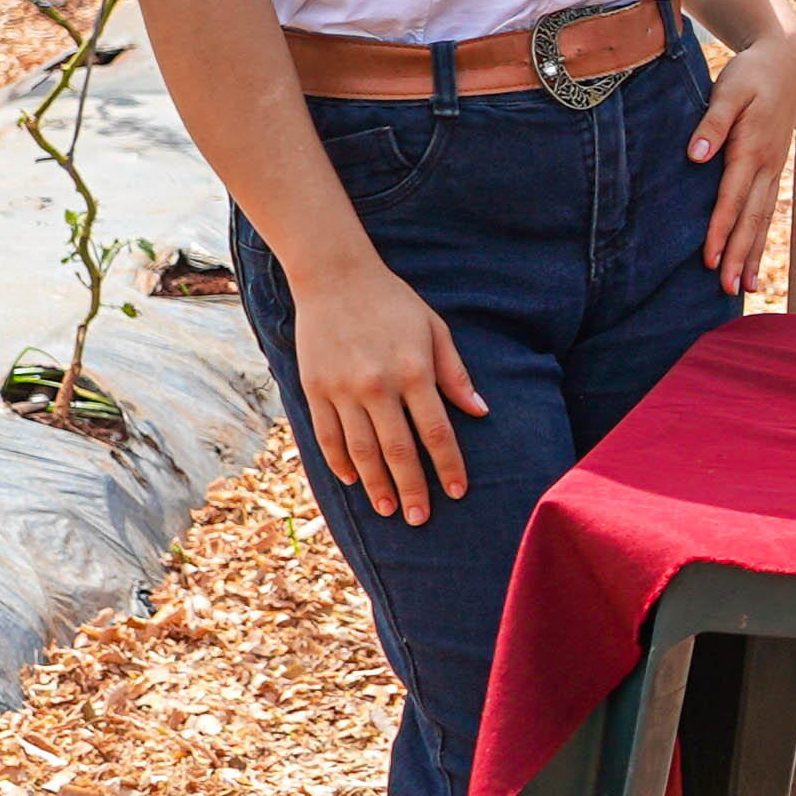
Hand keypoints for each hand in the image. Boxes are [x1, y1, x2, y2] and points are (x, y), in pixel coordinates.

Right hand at [290, 251, 486, 524]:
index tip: (458, 492)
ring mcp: (342, 390)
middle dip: (412, 489)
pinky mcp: (315, 389)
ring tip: (388, 509)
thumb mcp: (434, 329)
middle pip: (398, 451)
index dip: (448, 466)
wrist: (334, 276)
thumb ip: (455, 374)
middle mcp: (378, 385)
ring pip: (361, 451)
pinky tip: (352, 481)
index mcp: (414, 371)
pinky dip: (339, 462)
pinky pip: (328, 436)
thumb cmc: (393, 303)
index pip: (436, 432)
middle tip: (419, 518)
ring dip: (375, 485)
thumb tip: (480, 412)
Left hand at [689, 15, 795, 294]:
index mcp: (753, 149)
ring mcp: (774, 170)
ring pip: (763, 219)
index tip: (707, 260)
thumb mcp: (730, 89)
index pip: (733, 198)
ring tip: (743, 288)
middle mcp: (767, 166)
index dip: (719, 230)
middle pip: (752, 219)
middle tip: (727, 290)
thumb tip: (696, 156)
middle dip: (738, 255)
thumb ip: (712, 122)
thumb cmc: (752, 73)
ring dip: (752, 254)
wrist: (789, 62)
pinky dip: (759, 237)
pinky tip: (752, 258)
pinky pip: (767, 210)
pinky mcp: (774, 169)